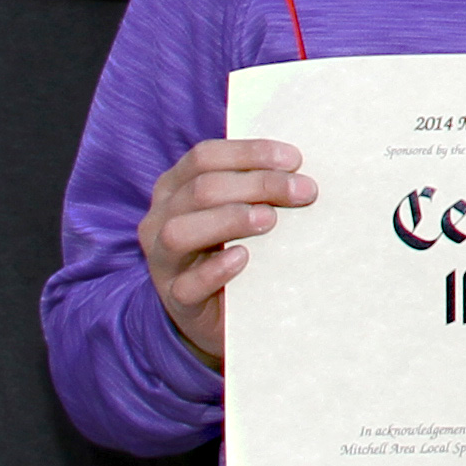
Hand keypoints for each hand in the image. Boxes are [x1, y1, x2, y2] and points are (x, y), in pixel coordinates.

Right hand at [137, 137, 308, 368]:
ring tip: (270, 220)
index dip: (249, 153)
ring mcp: (164, 260)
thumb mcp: (239, 210)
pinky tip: (243, 258)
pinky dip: (215, 270)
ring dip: (230, 220)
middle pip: (202, 190)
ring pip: (180, 232)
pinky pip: (188, 285)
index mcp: (175, 187)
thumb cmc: (235, 246)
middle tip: (304, 192)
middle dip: (258, 184)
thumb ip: (258, 188)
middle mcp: (161, 218)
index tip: (294, 160)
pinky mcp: (176, 300)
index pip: (205, 157)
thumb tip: (302, 170)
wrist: (220, 313)